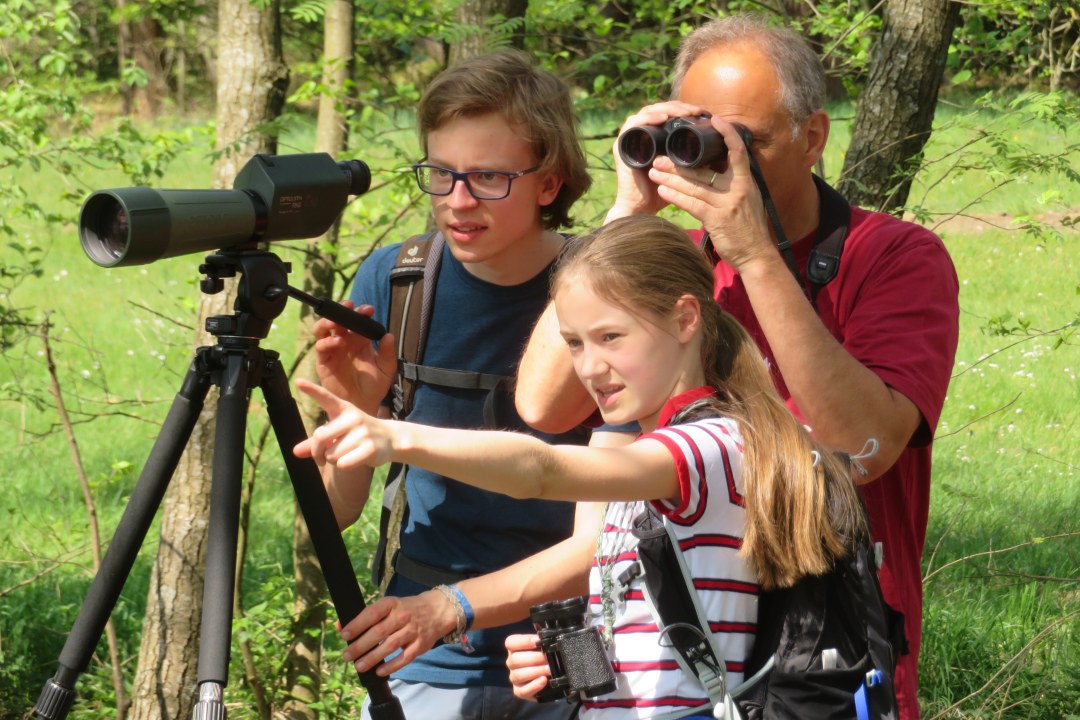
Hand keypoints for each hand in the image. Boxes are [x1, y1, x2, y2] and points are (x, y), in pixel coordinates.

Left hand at [293, 379, 393, 468]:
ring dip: (333, 460)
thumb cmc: (358, 434)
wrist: (391, 438)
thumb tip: (295, 452)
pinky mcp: (370, 448)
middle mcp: (353, 417)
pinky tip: (353, 460)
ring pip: (331, 454)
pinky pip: (343, 464)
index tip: (298, 381)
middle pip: (320, 437)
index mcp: (343, 409)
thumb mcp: (337, 433)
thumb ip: (315, 442)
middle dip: (317, 452)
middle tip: (321, 457)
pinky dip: (343, 466)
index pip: (325, 398)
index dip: (311, 390)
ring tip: (346, 454)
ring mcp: (363, 432)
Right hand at [311, 301, 396, 413]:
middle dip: (342, 310)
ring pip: (324, 329)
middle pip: (338, 320)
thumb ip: (388, 353)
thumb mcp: (387, 369)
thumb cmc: (375, 387)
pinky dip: (328, 341)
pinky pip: (321, 347)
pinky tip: (338, 342)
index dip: (361, 312)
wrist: (363, 405)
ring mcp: (333, 351)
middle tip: (349, 306)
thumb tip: (389, 335)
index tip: (369, 310)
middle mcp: (345, 342)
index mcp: (360, 340)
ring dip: (328, 321)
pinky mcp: (324, 362)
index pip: (358, 321)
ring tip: (336, 321)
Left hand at [337, 591, 456, 675]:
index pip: (372, 613)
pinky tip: (379, 671)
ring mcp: (413, 631)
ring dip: (373, 657)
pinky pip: (405, 657)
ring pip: (390, 645)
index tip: (345, 634)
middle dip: (361, 645)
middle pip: (379, 632)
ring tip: (359, 666)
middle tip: (347, 655)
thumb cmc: (406, 609)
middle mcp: (402, 616)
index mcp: (392, 604)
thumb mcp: (388, 606)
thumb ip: (366, 617)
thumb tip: (340, 627)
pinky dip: (392, 666)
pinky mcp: (420, 645)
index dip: (358, 624)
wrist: (438, 610)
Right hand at [505, 633, 551, 701]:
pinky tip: (544, 680)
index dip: (523, 641)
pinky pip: (523, 691)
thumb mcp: (541, 647)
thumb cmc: (543, 659)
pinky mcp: (519, 692)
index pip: (511, 642)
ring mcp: (514, 678)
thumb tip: (544, 635)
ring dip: (536, 671)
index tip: (537, 641)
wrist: (547, 678)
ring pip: (518, 675)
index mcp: (514, 649)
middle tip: (548, 658)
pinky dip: (534, 686)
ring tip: (549, 669)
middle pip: (515, 659)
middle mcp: (512, 663)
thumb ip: (541, 641)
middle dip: (534, 658)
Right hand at [607, 100, 706, 221]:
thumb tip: (716, 152)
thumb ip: (691, 161)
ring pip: (648, 112)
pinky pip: (633, 124)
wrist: (641, 208)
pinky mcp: (621, 145)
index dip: (683, 109)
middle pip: (658, 110)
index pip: (667, 114)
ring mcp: (629, 139)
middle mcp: (640, 136)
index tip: (702, 113)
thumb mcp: (680, 171)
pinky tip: (663, 118)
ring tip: (684, 113)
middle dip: (678, 107)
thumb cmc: (660, 192)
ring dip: (667, 109)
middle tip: (695, 110)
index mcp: (652, 138)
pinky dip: (649, 118)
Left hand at [647, 117, 774, 272]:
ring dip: (670, 179)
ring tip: (653, 173)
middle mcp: (737, 188)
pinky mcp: (717, 219)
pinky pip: (692, 204)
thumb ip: (733, 183)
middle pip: (704, 169)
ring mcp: (727, 203)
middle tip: (659, 157)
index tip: (713, 120)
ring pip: (694, 186)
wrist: (757, 255)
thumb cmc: (749, 228)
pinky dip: (675, 197)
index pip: (737, 149)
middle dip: (678, 164)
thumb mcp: (748, 200)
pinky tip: (662, 192)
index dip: (726, 132)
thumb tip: (718, 169)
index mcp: (745, 181)